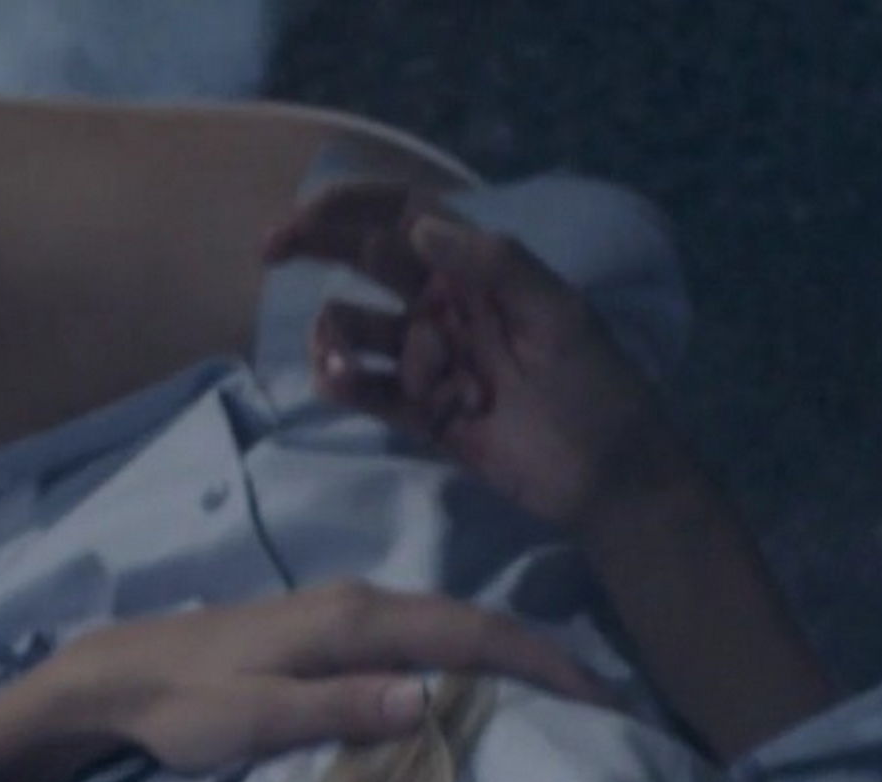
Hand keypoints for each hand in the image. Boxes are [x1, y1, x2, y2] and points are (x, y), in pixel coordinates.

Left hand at [0, 578, 613, 777]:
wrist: (118, 673)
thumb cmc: (182, 704)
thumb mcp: (254, 718)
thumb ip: (339, 709)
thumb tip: (426, 700)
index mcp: (352, 620)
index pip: (470, 635)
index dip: (540, 662)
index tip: (600, 696)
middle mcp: (360, 602)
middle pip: (472, 623)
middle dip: (542, 657)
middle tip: (604, 702)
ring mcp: (345, 610)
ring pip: (449, 627)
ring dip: (508, 658)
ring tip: (561, 698)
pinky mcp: (332, 628)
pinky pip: (422, 637)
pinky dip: (466, 658)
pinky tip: (481, 689)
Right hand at [262, 181, 691, 528]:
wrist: (610, 477)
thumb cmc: (597, 388)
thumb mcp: (558, 314)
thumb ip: (494, 265)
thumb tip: (420, 226)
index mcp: (479, 269)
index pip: (405, 216)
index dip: (353, 204)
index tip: (307, 210)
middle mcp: (447, 305)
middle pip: (366, 261)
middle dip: (318, 247)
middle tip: (271, 250)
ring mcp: (432, 361)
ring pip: (357, 331)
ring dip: (335, 334)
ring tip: (337, 360)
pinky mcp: (424, 417)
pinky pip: (369, 392)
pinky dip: (345, 384)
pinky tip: (338, 381)